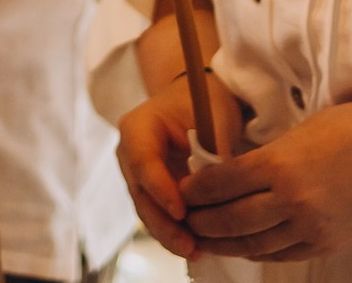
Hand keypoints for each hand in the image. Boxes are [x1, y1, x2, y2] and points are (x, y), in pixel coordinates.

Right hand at [116, 70, 247, 260]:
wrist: (197, 99)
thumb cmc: (205, 100)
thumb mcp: (216, 116)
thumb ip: (215, 149)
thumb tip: (221, 188)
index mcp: (138, 126)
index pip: (144, 161)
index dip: (160, 189)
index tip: (182, 212)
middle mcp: (130, 153)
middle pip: (141, 194)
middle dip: (164, 224)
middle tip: (189, 245)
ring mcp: (138, 174)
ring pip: (148, 210)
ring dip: (169, 234)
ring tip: (195, 252)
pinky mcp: (152, 191)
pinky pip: (159, 214)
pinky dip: (175, 231)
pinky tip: (196, 247)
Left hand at [178, 99, 351, 262]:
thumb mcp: (304, 129)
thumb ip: (269, 154)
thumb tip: (235, 170)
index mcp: (281, 163)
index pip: (222, 183)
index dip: (196, 190)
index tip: (182, 189)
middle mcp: (292, 200)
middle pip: (230, 219)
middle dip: (201, 221)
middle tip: (184, 218)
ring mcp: (311, 227)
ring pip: (253, 244)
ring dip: (223, 243)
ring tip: (204, 237)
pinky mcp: (327, 244)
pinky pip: (281, 255)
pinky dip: (257, 252)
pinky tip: (244, 246)